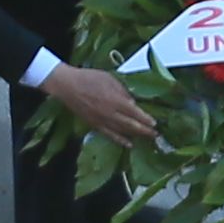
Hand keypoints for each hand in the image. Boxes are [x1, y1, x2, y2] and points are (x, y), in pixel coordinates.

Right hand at [43, 62, 161, 146]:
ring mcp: (102, 121)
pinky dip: (120, 140)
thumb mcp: (110, 79)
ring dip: (135, 135)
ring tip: (147, 138)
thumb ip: (122, 91)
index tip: (155, 123)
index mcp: (115, 100)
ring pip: (122, 131)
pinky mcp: (94, 125)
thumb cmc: (89, 78)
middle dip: (145, 130)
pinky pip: (110, 135)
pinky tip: (129, 144)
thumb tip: (133, 102)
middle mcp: (110, 113)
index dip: (146, 119)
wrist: (67, 86)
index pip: (135, 113)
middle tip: (155, 134)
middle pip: (131, 125)